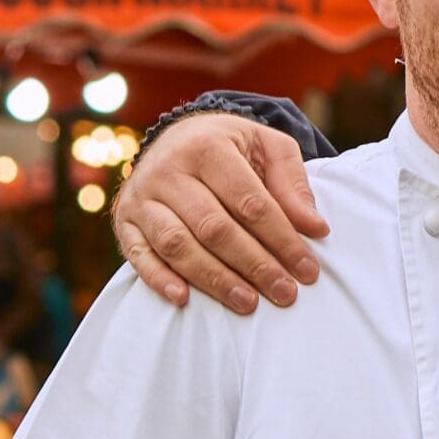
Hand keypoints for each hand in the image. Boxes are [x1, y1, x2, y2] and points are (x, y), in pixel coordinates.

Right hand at [113, 113, 329, 313]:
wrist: (177, 135)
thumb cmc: (233, 148)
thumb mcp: (267, 147)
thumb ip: (292, 183)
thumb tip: (315, 228)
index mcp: (208, 147)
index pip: (250, 202)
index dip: (282, 239)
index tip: (307, 269)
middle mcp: (168, 170)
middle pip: (214, 227)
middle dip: (254, 265)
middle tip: (285, 293)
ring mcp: (142, 196)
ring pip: (177, 244)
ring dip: (214, 279)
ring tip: (248, 303)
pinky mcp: (124, 220)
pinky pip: (137, 254)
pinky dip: (158, 279)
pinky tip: (184, 299)